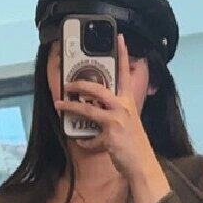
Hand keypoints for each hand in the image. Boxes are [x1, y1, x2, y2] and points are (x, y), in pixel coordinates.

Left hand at [55, 45, 169, 202]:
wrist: (142, 165)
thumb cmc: (135, 145)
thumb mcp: (129, 122)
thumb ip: (117, 112)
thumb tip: (97, 109)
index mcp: (128, 102)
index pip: (125, 74)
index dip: (122, 54)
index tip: (119, 38)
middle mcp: (123, 108)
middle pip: (97, 89)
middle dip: (79, 84)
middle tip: (67, 84)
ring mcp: (116, 120)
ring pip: (87, 109)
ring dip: (70, 107)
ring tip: (60, 105)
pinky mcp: (109, 135)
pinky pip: (89, 135)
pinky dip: (84, 139)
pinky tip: (81, 141)